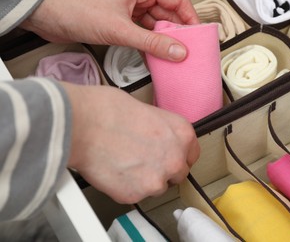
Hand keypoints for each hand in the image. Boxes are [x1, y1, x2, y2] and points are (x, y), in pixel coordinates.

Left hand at [20, 0, 199, 61]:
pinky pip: (143, 35)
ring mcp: (129, 12)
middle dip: (178, 32)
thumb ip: (151, 42)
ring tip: (174, 56)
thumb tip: (176, 50)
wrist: (49, 17)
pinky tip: (155, 58)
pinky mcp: (121, 24)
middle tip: (188, 49)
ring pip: (155, 26)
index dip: (189, 16)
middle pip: (167, 14)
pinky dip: (149, 46)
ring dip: (164, 41)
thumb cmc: (76, 9)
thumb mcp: (120, 29)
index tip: (197, 34)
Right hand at [63, 82, 199, 203]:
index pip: (191, 155)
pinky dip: (125, 187)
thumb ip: (160, 130)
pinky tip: (114, 170)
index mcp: (182, 134)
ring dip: (144, 180)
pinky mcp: (135, 195)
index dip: (178, 156)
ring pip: (156, 187)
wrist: (82, 124)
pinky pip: (134, 195)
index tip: (169, 157)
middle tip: (142, 161)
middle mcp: (175, 159)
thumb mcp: (147, 110)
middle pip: (177, 174)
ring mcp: (156, 180)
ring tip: (123, 163)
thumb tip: (155, 137)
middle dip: (162, 169)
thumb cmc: (108, 110)